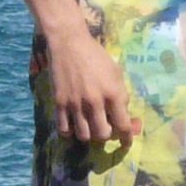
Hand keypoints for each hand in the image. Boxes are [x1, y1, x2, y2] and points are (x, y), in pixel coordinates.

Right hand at [47, 25, 138, 144]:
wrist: (68, 43)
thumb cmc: (96, 56)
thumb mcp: (116, 72)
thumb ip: (120, 95)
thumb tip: (122, 116)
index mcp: (113, 93)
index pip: (123, 125)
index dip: (126, 138)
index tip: (125, 142)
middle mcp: (94, 102)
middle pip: (102, 135)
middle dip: (106, 135)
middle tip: (105, 128)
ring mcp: (75, 104)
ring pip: (84, 136)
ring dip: (89, 135)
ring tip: (89, 126)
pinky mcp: (59, 103)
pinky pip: (64, 129)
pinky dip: (70, 132)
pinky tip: (73, 125)